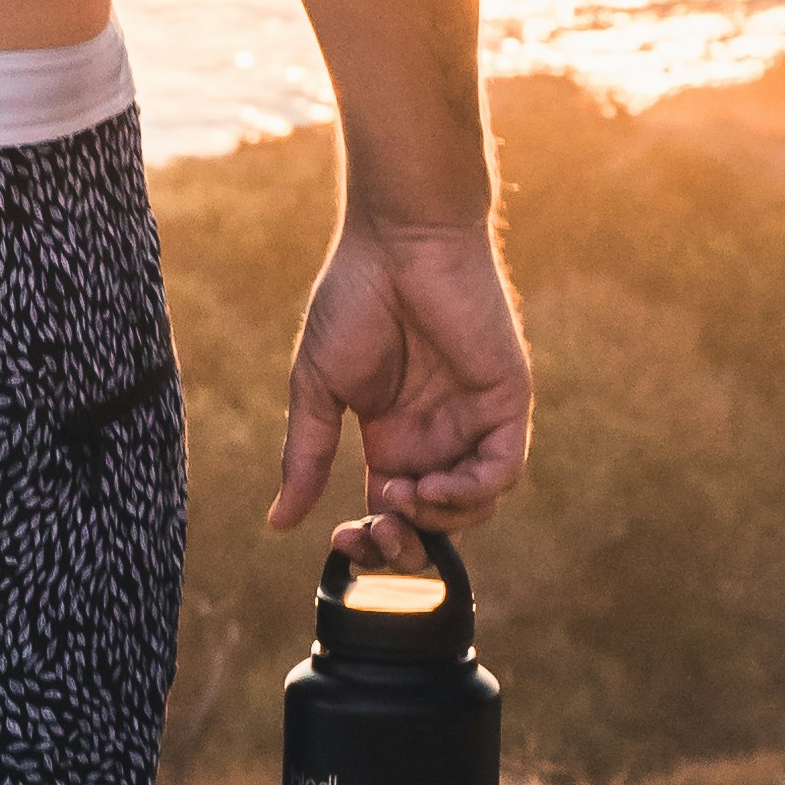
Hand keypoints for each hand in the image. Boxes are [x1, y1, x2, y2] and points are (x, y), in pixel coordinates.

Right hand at [269, 220, 530, 534]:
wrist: (399, 239)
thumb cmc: (354, 297)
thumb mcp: (318, 387)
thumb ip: (306, 455)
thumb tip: (278, 522)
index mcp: (395, 437)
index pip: (393, 513)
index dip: (372, 540)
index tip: (341, 538)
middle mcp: (439, 436)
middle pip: (437, 522)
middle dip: (407, 545)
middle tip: (376, 535)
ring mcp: (475, 421)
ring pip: (473, 506)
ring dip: (438, 520)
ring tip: (400, 497)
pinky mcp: (506, 402)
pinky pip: (502, 470)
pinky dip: (470, 491)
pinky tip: (432, 485)